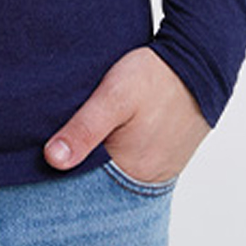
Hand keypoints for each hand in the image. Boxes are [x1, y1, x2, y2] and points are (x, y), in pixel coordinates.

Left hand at [44, 47, 209, 184]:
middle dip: (80, 166)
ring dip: (99, 158)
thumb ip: (84, 128)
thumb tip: (52, 159)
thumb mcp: (114, 95)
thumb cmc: (156, 77)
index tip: (43, 156)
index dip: (64, 171)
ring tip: (79, 137)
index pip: (86, 185)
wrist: (201, 60)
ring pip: (117, 171)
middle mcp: (147, 178)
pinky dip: (118, 153)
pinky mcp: (166, 155)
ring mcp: (160, 168)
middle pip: (102, 181)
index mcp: (132, 169)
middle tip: (57, 142)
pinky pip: (134, 162)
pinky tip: (107, 135)